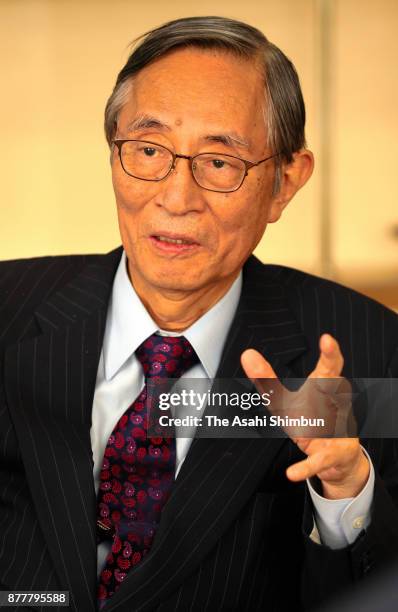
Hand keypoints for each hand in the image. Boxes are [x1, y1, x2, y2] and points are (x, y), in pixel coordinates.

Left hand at [241, 334, 369, 498]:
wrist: (335, 459)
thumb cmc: (310, 421)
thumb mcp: (284, 402)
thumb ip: (266, 380)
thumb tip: (246, 354)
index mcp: (324, 389)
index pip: (329, 367)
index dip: (330, 353)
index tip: (326, 338)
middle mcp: (335, 405)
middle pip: (335, 387)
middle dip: (334, 374)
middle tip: (331, 358)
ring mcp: (337, 430)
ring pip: (329, 424)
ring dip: (318, 426)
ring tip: (305, 429)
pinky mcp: (332, 455)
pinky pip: (318, 461)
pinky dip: (305, 467)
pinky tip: (291, 474)